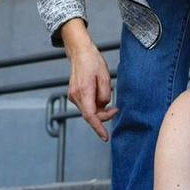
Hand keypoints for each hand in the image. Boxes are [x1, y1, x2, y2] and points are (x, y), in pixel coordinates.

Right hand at [62, 23, 117, 140]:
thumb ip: (106, 94)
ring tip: (105, 93)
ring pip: (88, 110)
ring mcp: (73, 96)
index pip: (91, 116)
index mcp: (84, 92)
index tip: (105, 137)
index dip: (98, 128)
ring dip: (99, 108)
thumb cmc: (92, 62)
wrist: (79, 52)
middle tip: (115, 109)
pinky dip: (94, 104)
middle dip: (104, 115)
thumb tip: (104, 105)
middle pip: (90, 115)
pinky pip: (86, 105)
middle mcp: (75, 96)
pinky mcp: (73, 95)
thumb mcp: (105, 77)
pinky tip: (98, 93)